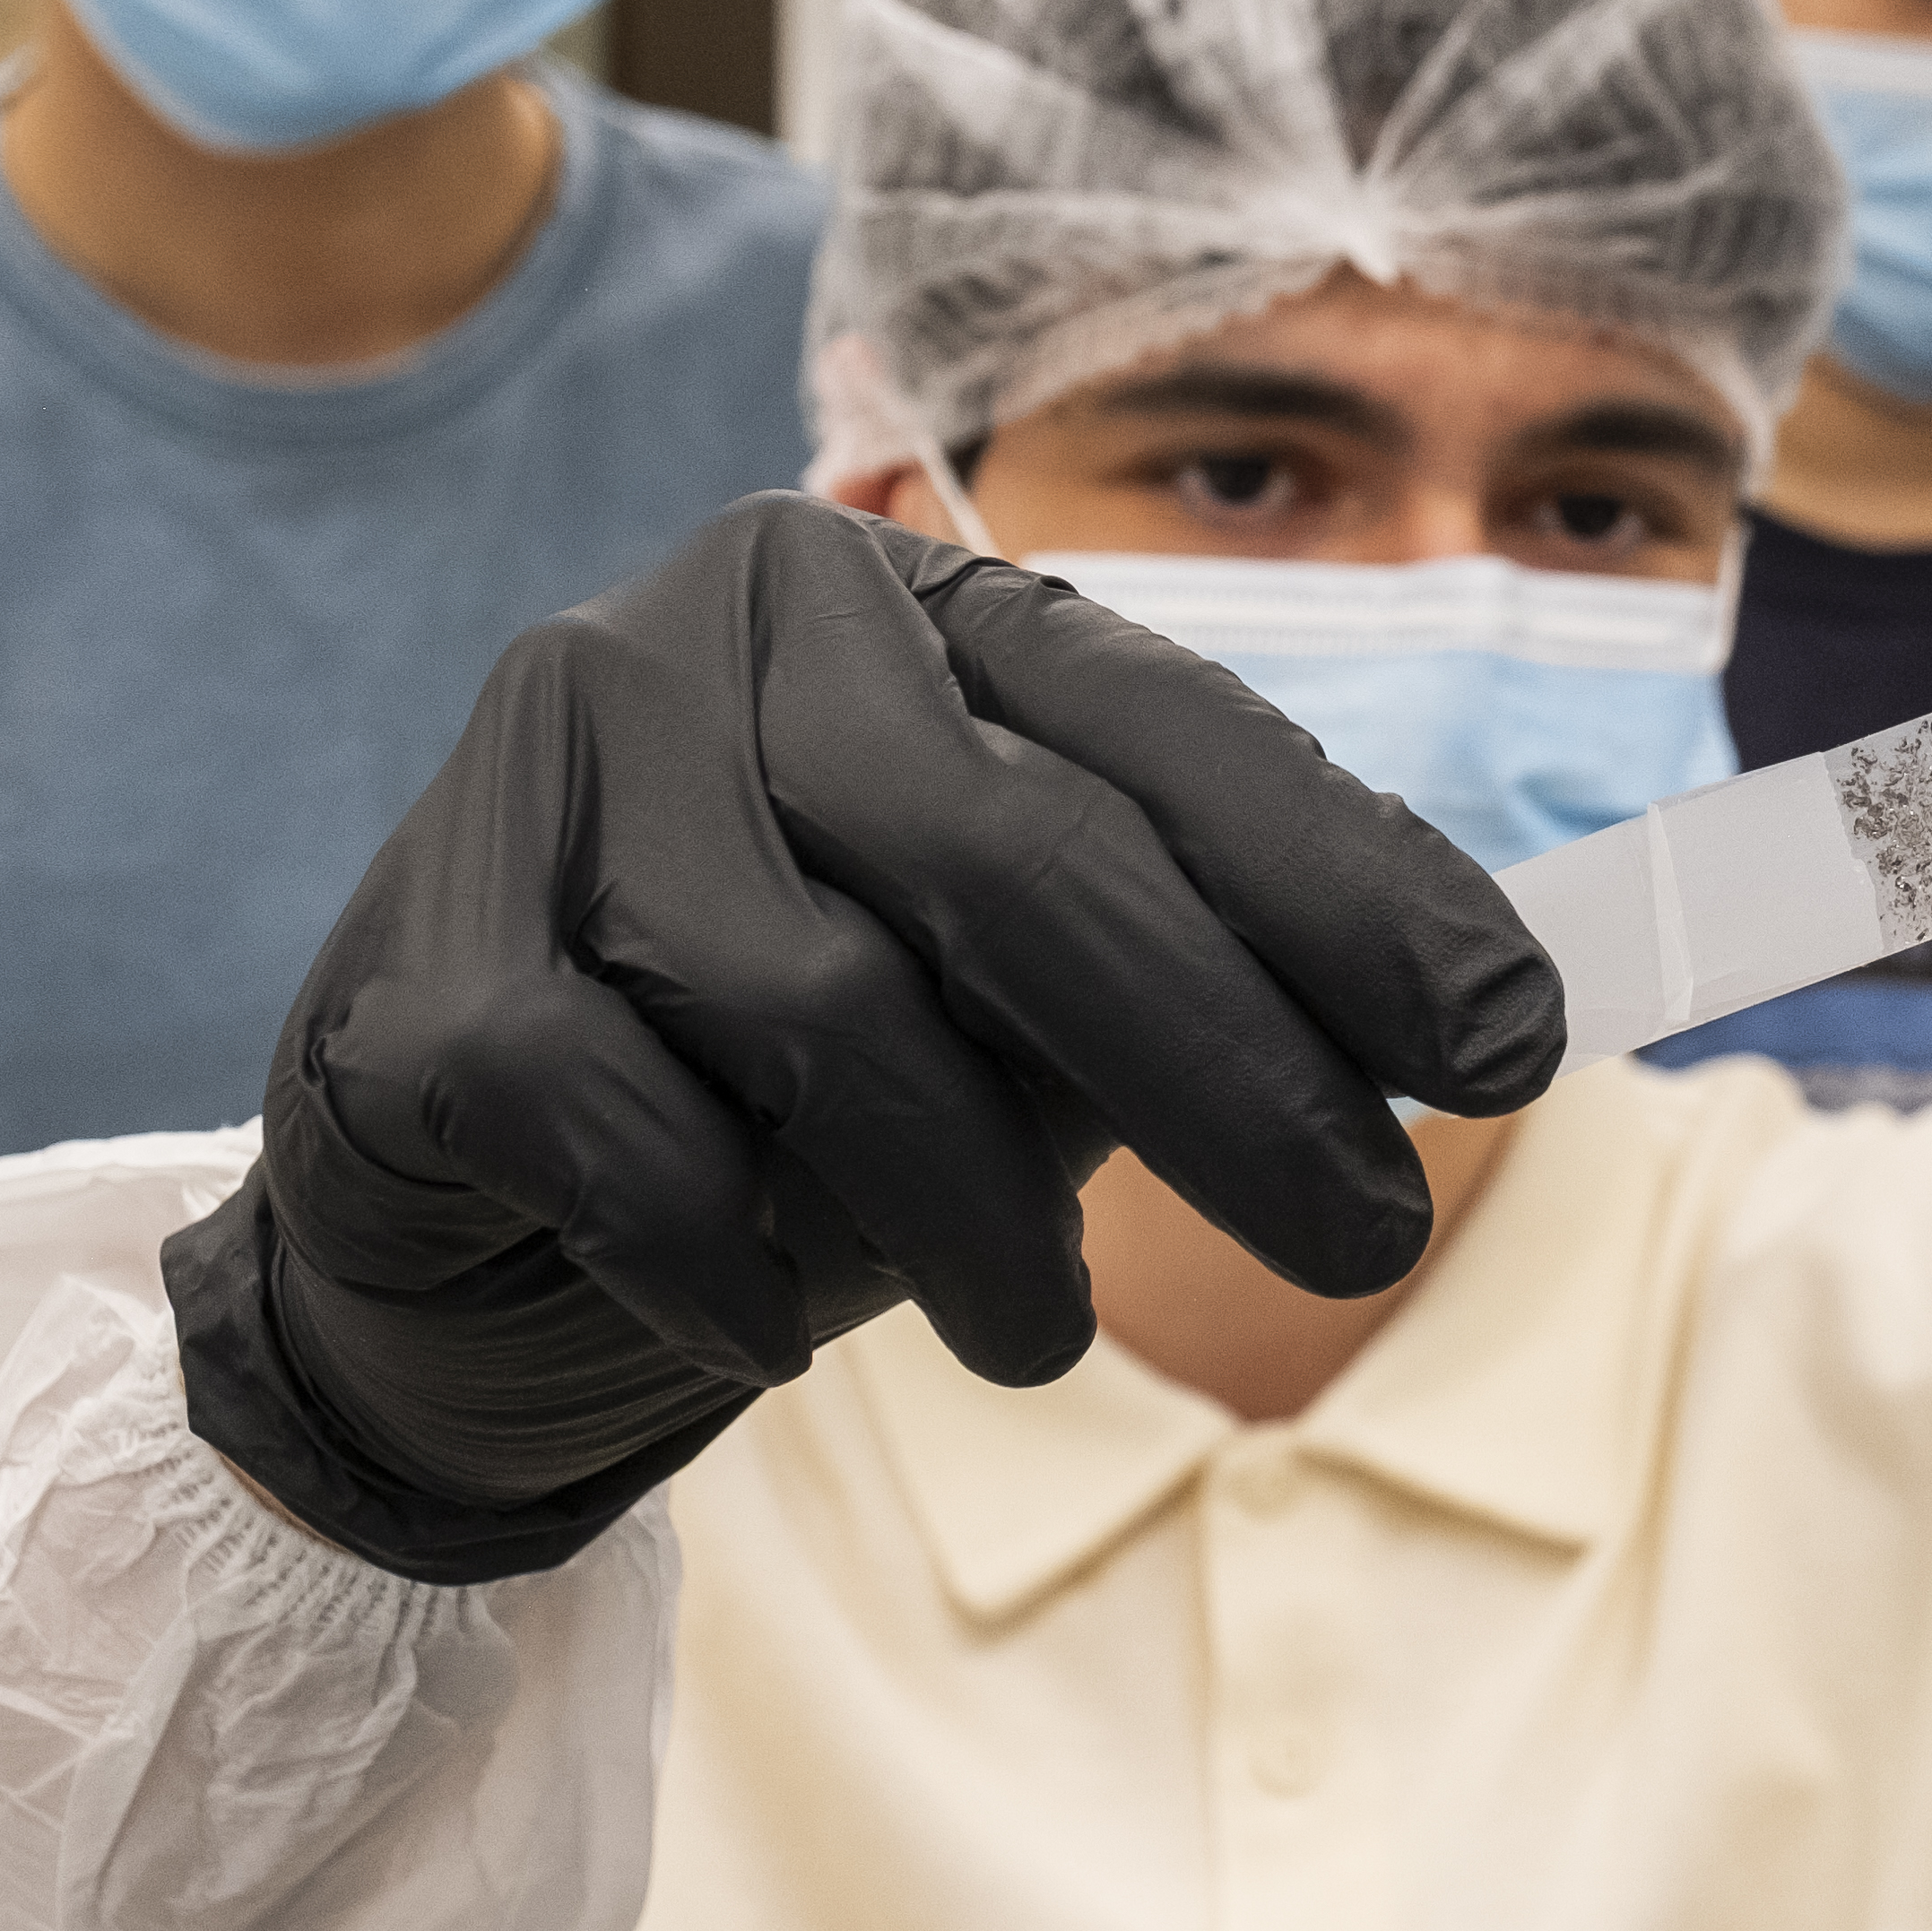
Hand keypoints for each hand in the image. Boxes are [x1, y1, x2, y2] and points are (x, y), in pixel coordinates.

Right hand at [168, 496, 1565, 1578]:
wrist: (467, 1228)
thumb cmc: (803, 1092)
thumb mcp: (1035, 1008)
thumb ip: (1208, 966)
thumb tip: (1492, 1013)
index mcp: (909, 603)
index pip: (1174, 732)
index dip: (1358, 893)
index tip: (1514, 1048)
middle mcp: (726, 623)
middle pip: (1019, 860)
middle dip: (1230, 1074)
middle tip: (1362, 1242)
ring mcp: (547, 763)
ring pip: (831, 1007)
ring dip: (971, 1212)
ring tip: (1038, 1327)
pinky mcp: (417, 961)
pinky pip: (624, 1131)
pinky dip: (730, 1259)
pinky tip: (769, 1321)